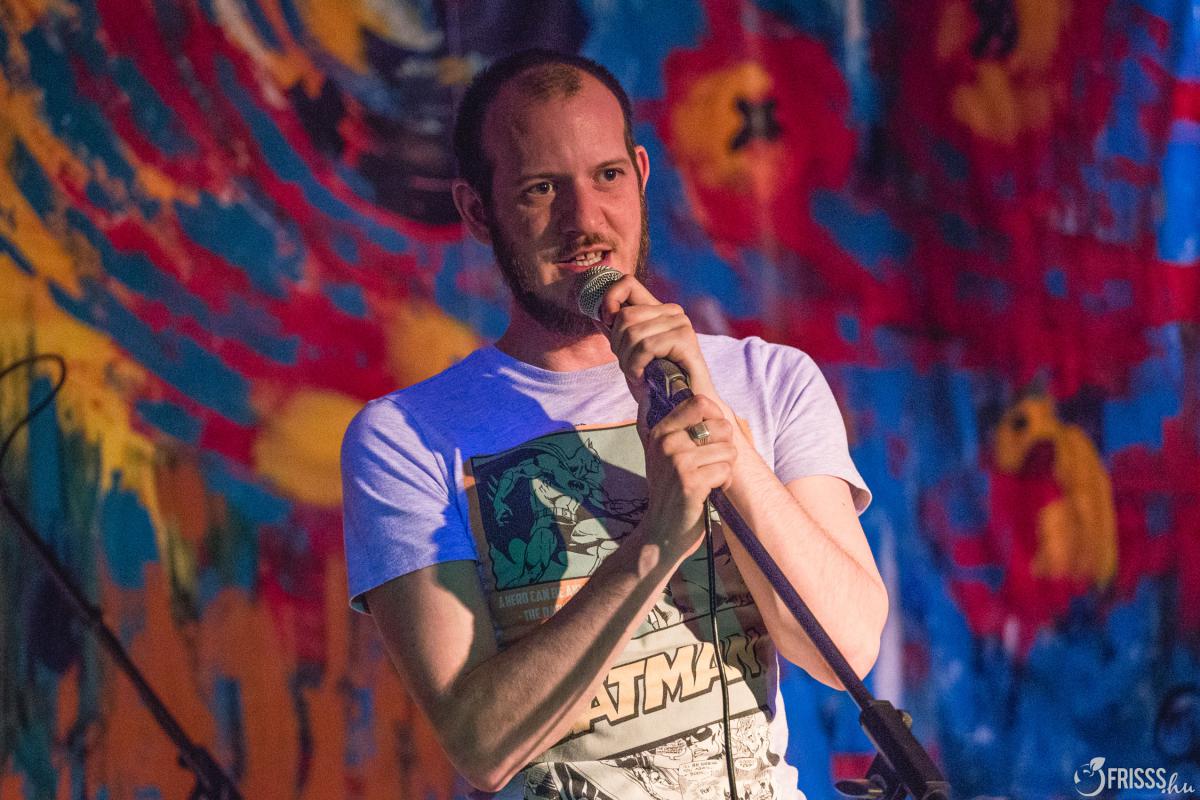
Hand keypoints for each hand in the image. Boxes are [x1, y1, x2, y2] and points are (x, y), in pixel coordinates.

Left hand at [596, 275, 722, 410]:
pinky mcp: (685, 339)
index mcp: (657, 310)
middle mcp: (671, 311)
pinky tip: (645, 379)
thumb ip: (617, 334)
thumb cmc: (658, 383)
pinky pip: (646, 346)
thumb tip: (596, 315)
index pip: (627, 283)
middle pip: (624, 316)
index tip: (607, 323)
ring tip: (640, 375)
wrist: (682, 408)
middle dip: (618, 346)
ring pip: (632, 333)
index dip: (610, 299)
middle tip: (631, 366)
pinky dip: (637, 367)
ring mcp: (681, 323)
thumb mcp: (630, 355)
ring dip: (628, 362)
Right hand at [640, 394, 736, 558]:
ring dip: (726, 467)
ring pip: (728, 449)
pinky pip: (726, 470)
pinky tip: (710, 490)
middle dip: (725, 446)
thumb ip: (663, 425)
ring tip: (710, 478)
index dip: (716, 416)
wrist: (661, 531)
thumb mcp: (658, 454)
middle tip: (712, 463)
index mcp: (660, 431)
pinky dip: (724, 482)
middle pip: (720, 425)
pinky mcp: (691, 482)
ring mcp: (678, 462)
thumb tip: (647, 393)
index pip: (699, 402)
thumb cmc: (667, 491)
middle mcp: (667, 442)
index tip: (714, 436)